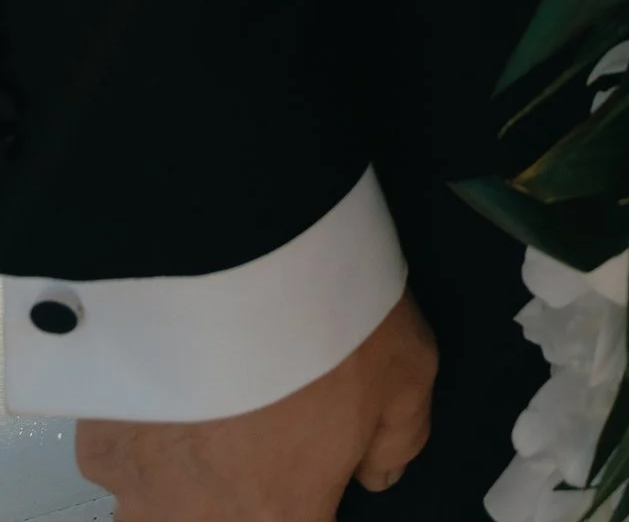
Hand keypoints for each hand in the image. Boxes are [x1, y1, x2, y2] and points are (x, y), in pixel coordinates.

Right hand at [75, 291, 436, 517]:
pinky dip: (150, 433)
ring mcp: (142, 490)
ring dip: (194, 472)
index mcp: (279, 519)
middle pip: (228, 520)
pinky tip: (178, 384)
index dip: (309, 495)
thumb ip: (397, 444)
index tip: (314, 463)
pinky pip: (128, 460)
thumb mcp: (408, 373)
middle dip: (252, 484)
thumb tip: (380, 469)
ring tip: (222, 404)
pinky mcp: (98, 446)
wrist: (225, 254)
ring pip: (169, 506)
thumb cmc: (317, 315)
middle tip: (272, 427)